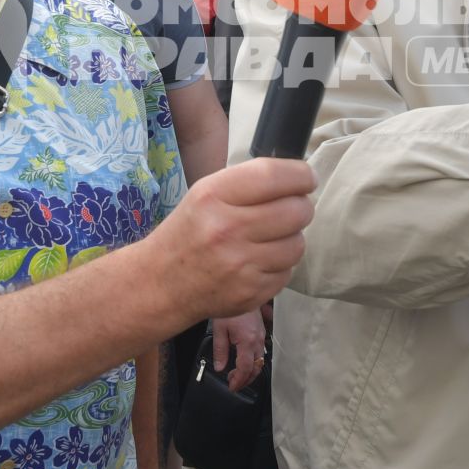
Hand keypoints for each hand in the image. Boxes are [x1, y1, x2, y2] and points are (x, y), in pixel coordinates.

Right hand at [158, 159, 313, 324]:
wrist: (161, 283)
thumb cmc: (190, 231)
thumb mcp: (205, 194)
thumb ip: (249, 182)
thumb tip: (299, 178)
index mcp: (214, 196)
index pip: (274, 176)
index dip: (301, 175)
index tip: (306, 178)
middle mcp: (227, 229)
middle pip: (296, 211)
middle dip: (300, 207)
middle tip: (290, 209)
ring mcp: (240, 265)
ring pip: (297, 244)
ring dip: (290, 238)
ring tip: (269, 238)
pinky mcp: (251, 293)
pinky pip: (287, 272)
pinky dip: (279, 265)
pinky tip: (258, 261)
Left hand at [212, 310, 267, 391]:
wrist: (239, 290)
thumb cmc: (229, 307)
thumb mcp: (219, 329)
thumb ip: (220, 350)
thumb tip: (220, 367)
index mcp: (247, 341)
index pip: (245, 368)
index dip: (239, 381)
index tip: (232, 386)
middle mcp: (258, 340)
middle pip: (256, 368)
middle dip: (246, 380)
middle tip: (235, 384)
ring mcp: (262, 336)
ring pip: (260, 361)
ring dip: (250, 371)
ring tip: (238, 375)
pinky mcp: (262, 332)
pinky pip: (261, 352)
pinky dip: (254, 361)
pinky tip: (245, 362)